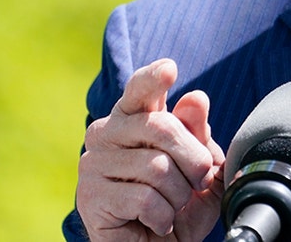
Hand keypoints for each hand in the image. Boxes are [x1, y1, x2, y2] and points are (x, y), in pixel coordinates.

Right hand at [77, 59, 225, 240]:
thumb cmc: (179, 204)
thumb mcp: (200, 167)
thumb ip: (197, 132)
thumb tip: (196, 98)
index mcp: (133, 118)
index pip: (140, 90)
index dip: (153, 79)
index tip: (169, 69)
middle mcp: (107, 134)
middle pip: (161, 126)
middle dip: (195, 159)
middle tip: (200, 181)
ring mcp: (93, 164)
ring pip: (158, 167)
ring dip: (179, 194)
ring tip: (172, 206)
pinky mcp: (90, 197)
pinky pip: (144, 198)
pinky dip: (163, 215)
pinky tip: (156, 221)